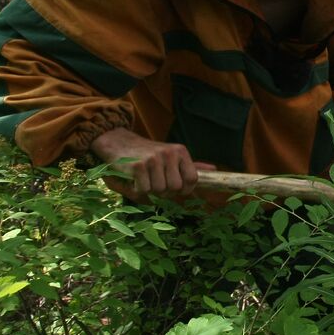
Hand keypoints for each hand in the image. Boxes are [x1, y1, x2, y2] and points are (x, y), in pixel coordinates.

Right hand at [91, 128, 214, 198]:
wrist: (119, 142)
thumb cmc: (148, 152)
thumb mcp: (172, 154)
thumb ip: (191, 164)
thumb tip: (214, 169)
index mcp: (180, 151)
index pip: (192, 179)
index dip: (185, 189)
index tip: (176, 189)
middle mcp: (169, 154)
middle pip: (175, 188)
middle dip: (165, 191)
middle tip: (155, 182)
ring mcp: (153, 159)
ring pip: (159, 191)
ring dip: (150, 190)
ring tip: (145, 178)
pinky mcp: (138, 166)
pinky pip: (143, 190)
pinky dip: (138, 189)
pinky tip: (134, 179)